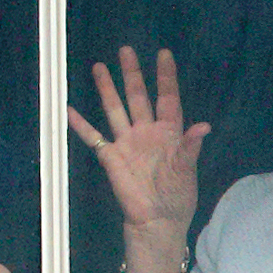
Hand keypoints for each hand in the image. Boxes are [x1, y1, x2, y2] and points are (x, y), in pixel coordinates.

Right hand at [67, 46, 208, 231]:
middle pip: (138, 96)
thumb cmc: (177, 197)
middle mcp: (146, 132)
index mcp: (169, 132)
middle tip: (125, 50)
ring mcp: (127, 143)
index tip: (163, 54)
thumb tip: (203, 127)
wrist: (156, 221)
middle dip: (132, 74)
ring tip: (98, 67)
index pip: (167, 98)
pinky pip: (93, 137)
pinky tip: (69, 109)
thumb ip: (190, 147)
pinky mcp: (110, 157)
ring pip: (115, 109)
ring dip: (107, 89)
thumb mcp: (186, 171)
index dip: (165, 76)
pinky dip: (80, 124)